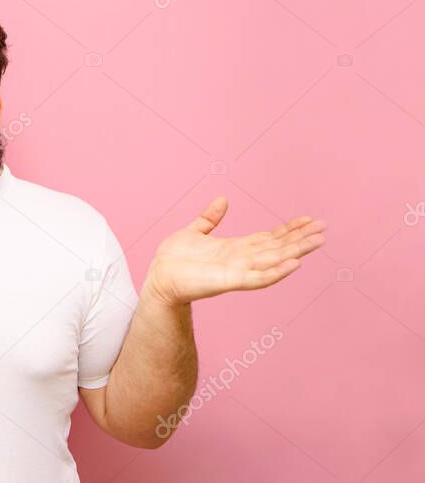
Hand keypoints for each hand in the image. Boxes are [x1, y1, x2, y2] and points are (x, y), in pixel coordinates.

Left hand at [144, 197, 326, 305]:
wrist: (158, 278)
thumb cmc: (173, 260)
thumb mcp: (193, 231)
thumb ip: (209, 219)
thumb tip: (222, 200)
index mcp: (235, 248)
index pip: (269, 237)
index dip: (289, 229)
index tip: (309, 219)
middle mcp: (241, 260)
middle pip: (278, 248)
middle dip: (301, 238)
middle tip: (324, 228)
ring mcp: (237, 272)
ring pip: (274, 261)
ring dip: (296, 252)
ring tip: (318, 242)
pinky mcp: (229, 282)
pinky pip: (258, 278)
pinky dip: (277, 272)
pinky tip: (294, 264)